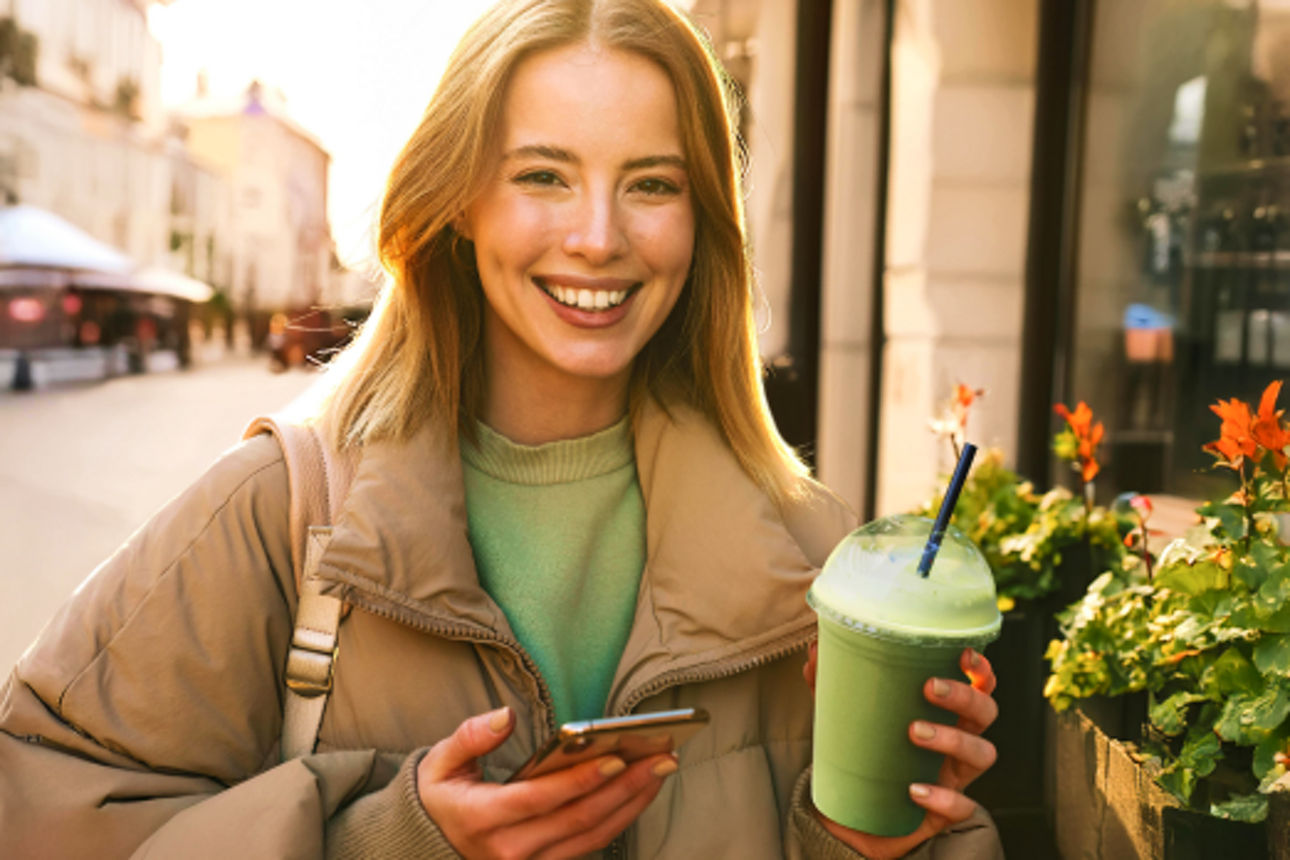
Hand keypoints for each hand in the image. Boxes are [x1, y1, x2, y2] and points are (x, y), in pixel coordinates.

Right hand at [417, 707, 677, 859]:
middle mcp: (508, 850)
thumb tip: (505, 716)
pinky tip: (641, 791)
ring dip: (632, 803)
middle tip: (660, 758)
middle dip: (624, 788)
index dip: (580, 780)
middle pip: (578, 819)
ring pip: (592, 836)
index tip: (615, 759)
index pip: (540, 799)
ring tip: (661, 769)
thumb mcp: (440, 762)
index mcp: (481, 818)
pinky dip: (620, 818)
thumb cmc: (442, 796)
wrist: (430, 844)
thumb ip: (471, 737)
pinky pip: (590, 845)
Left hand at [803, 645, 998, 859]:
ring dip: (954, 739)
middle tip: (929, 688)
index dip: (980, 669)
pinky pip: (960, 806)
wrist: (850, 816)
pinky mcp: (943, 812)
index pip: (978, 685)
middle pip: (985, 713)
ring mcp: (953, 777)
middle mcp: (956, 741)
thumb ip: (830, 682)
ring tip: (914, 731)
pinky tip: (914, 790)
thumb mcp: (845, 715)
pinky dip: (943, 797)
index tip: (963, 654)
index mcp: (942, 713)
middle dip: (965, 696)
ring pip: (981, 754)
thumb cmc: (860, 755)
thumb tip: (815, 650)